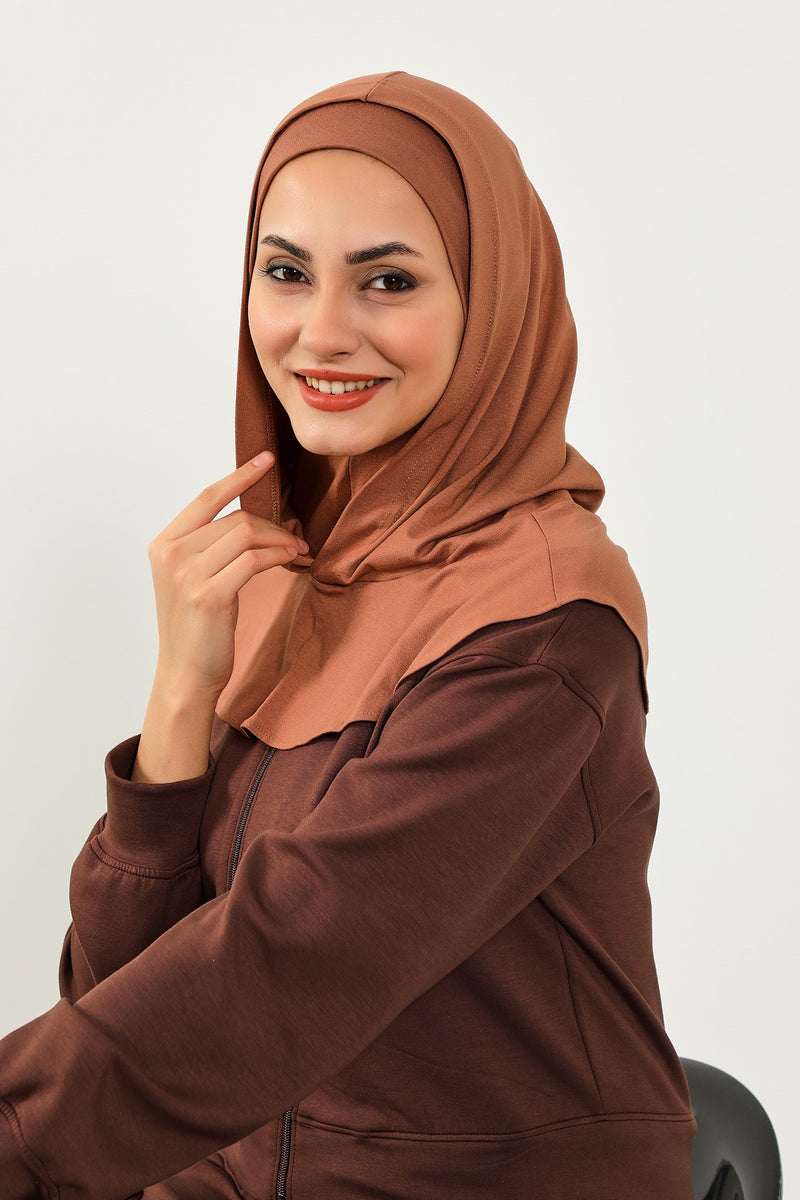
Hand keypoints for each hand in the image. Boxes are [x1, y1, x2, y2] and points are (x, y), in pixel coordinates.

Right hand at [148, 452, 305, 703]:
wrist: (186, 675)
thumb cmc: (197, 628)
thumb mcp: (193, 579)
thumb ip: (210, 547)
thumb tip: (253, 519)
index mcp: (164, 545)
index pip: (206, 497)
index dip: (239, 476)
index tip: (267, 460)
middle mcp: (171, 554)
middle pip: (235, 518)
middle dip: (274, 525)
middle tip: (297, 539)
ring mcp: (188, 575)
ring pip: (246, 534)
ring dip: (280, 540)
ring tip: (297, 551)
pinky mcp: (209, 595)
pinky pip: (253, 560)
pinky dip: (277, 556)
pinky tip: (291, 561)